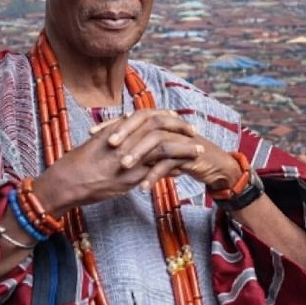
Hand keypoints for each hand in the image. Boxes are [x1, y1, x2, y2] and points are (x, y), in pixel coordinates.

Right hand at [35, 109, 203, 212]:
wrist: (66, 182)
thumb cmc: (76, 163)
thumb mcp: (97, 141)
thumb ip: (115, 131)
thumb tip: (129, 121)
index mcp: (117, 130)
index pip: (148, 117)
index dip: (165, 117)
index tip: (177, 118)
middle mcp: (124, 141)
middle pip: (159, 128)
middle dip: (180, 130)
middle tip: (194, 132)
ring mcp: (128, 160)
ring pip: (163, 148)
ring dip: (183, 149)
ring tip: (198, 151)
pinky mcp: (129, 179)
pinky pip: (156, 172)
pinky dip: (171, 169)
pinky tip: (182, 170)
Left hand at [101, 111, 241, 192]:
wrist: (213, 164)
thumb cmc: (181, 156)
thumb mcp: (155, 151)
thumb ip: (138, 144)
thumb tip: (110, 143)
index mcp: (158, 122)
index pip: (132, 116)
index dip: (112, 123)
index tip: (92, 132)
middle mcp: (169, 126)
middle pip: (144, 122)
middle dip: (125, 132)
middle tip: (108, 145)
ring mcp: (180, 139)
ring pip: (156, 140)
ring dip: (138, 153)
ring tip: (123, 167)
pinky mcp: (190, 154)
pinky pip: (170, 163)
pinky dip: (155, 175)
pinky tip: (143, 188)